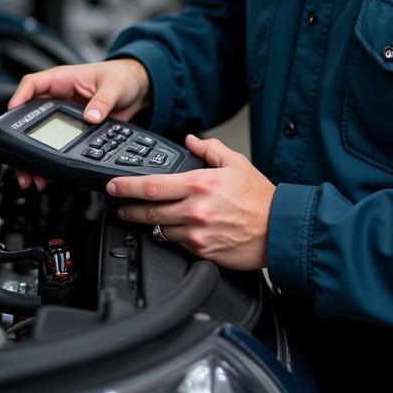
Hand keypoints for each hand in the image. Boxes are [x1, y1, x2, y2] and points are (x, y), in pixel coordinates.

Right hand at [8, 59, 151, 189]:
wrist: (136, 90)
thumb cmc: (122, 78)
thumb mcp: (115, 86)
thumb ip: (103, 101)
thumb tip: (91, 116)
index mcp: (64, 79)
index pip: (33, 84)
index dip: (20, 97)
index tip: (13, 112)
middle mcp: (59, 97)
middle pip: (30, 116)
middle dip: (20, 138)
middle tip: (19, 159)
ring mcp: (64, 115)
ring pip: (40, 135)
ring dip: (32, 156)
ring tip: (31, 175)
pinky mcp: (73, 130)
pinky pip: (55, 146)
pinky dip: (49, 162)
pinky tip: (47, 175)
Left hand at [107, 134, 274, 269]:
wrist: (279, 229)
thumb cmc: (260, 198)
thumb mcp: (236, 163)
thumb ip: (210, 149)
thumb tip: (192, 140)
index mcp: (200, 184)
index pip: (152, 185)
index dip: (127, 187)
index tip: (113, 186)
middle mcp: (195, 210)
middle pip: (149, 211)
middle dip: (129, 208)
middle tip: (120, 205)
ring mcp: (198, 234)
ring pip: (160, 229)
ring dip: (149, 224)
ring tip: (143, 218)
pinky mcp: (203, 252)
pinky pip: (177, 244)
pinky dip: (171, 237)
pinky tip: (170, 230)